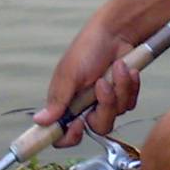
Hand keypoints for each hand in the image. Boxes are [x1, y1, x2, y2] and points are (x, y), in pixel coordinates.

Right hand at [33, 17, 140, 147]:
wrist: (117, 32)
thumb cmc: (88, 48)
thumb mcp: (70, 73)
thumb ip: (58, 100)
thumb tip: (39, 121)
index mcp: (66, 102)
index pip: (62, 134)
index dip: (69, 137)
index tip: (78, 125)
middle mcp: (85, 106)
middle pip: (97, 127)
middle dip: (105, 106)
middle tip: (102, 84)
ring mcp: (106, 102)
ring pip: (116, 114)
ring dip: (119, 89)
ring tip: (117, 68)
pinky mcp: (123, 95)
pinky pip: (130, 103)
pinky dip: (129, 85)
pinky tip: (126, 69)